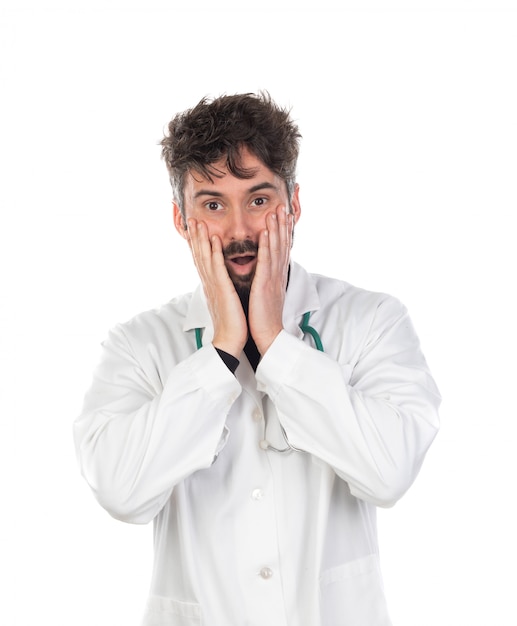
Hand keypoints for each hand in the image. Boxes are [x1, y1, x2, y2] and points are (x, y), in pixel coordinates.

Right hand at [187, 218, 247, 357]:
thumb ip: (222, 288)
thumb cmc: (231, 323)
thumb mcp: (225, 301)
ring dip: (201, 239)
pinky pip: (217, 267)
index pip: (202, 261)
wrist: (229, 341)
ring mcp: (213, 286)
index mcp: (211, 286)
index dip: (197, 245)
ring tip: (198, 222)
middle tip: (191, 220)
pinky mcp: (221, 290)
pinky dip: (215, 252)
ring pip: (205, 257)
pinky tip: (214, 240)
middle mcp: (209, 283)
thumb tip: (222, 282)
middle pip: (199, 255)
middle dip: (195, 237)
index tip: (194, 230)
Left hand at [248, 205, 292, 354]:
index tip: (285, 216)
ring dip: (276, 229)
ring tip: (276, 211)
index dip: (284, 232)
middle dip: (283, 225)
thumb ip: (267, 280)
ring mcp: (273, 279)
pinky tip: (266, 232)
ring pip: (276, 249)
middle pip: (282, 245)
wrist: (268, 336)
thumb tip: (265, 272)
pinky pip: (266, 262)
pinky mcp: (265, 285)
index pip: (281, 250)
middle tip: (284, 206)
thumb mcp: (267, 295)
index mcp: (277, 277)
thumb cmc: (264, 318)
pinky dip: (267, 246)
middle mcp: (277, 275)